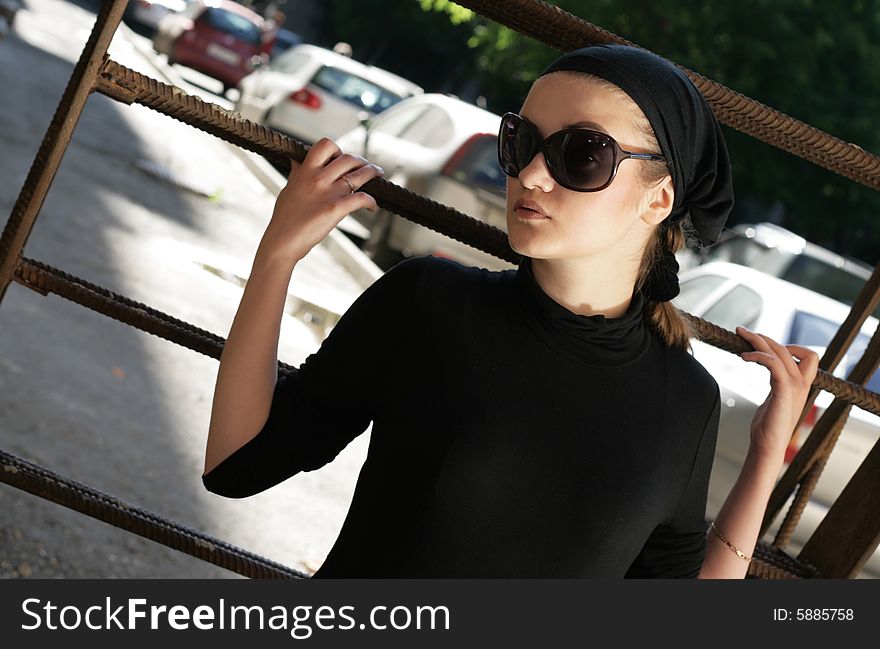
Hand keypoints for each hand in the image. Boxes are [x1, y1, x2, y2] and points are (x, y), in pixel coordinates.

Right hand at [260, 138, 383, 262]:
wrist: (282, 240)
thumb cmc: (285, 218)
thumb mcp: (288, 188)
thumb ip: (297, 173)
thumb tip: (296, 161)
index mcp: (306, 171)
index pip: (325, 145)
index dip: (338, 149)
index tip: (342, 157)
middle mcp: (318, 178)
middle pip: (348, 158)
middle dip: (362, 161)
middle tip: (368, 166)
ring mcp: (328, 193)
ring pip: (359, 175)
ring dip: (372, 173)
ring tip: (378, 174)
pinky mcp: (336, 208)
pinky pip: (361, 198)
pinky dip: (371, 201)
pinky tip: (372, 206)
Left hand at [736, 326, 819, 458]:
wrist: (767, 447)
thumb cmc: (767, 427)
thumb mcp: (774, 399)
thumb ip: (777, 384)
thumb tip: (770, 371)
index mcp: (800, 385)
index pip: (807, 355)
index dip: (789, 346)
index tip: (764, 345)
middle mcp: (800, 384)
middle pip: (787, 349)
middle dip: (763, 337)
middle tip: (741, 331)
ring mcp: (794, 388)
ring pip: (781, 352)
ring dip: (758, 340)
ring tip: (740, 335)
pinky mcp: (784, 392)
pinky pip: (774, 363)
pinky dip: (759, 355)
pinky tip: (743, 357)